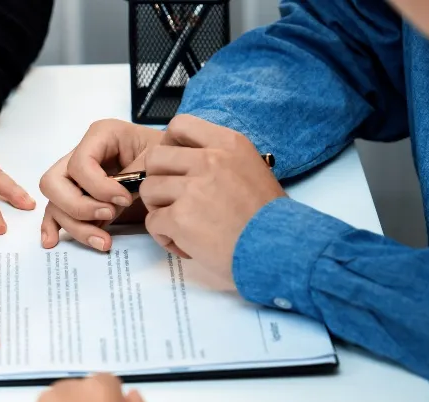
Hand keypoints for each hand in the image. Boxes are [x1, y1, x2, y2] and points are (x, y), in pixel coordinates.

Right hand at [40, 119, 162, 251]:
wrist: (174, 170)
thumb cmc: (167, 159)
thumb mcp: (156, 160)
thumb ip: (133, 176)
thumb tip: (114, 201)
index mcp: (100, 136)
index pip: (80, 163)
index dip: (99, 186)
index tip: (125, 199)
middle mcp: (81, 155)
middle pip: (54, 183)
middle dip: (79, 206)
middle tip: (109, 215)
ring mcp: (76, 179)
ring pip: (55, 203)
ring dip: (76, 226)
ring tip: (104, 241)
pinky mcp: (78, 199)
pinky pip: (55, 212)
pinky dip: (52, 227)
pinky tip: (53, 241)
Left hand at [140, 115, 286, 283]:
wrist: (279, 250)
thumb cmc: (271, 219)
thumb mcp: (254, 170)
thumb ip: (222, 161)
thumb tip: (192, 164)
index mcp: (229, 144)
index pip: (181, 125)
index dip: (169, 144)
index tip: (175, 164)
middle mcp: (209, 160)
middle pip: (155, 157)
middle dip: (157, 179)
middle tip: (172, 200)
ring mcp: (192, 188)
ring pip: (148, 189)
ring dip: (158, 209)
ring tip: (179, 226)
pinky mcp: (180, 218)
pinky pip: (153, 222)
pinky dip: (163, 236)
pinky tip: (185, 245)